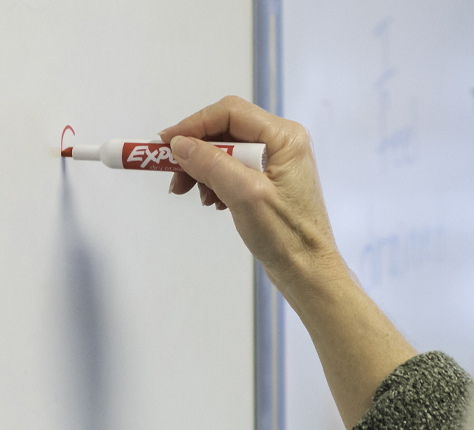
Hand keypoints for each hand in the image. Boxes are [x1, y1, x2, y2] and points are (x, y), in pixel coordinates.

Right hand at [164, 96, 415, 427]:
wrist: (309, 273)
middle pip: (225, 130)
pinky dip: (215, 182)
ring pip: (225, 151)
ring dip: (203, 169)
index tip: (164, 144)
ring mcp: (276, 162)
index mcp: (285, 137)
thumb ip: (211, 164)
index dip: (193, 124)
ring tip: (193, 194)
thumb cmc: (287, 237)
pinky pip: (232, 170)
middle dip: (195, 151)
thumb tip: (179, 144)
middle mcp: (282, 143)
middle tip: (173, 174)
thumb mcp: (245, 196)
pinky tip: (212, 202)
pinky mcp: (268, 182)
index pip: (230, 113)